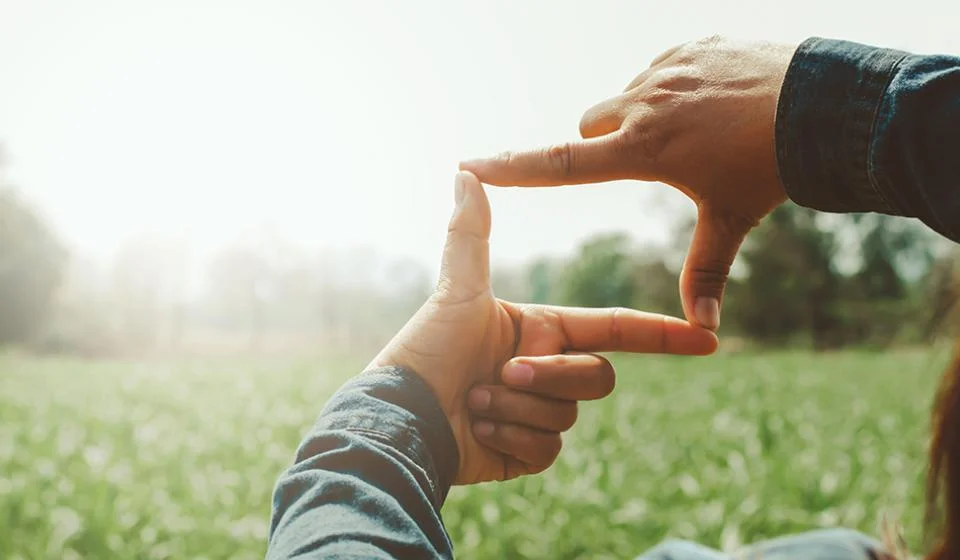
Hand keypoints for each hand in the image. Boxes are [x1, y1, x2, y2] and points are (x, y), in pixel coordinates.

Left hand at [368, 171, 717, 484]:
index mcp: (540, 329)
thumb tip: (464, 170)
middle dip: (553, 375)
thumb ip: (470, 234)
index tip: (707, 339)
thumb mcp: (455, 292)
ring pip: (568, 415)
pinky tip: (477, 431)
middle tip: (503, 374)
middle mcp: (544, 368)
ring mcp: (538, 412)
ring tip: (474, 402)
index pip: (614, 328)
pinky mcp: (526, 452)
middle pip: (597, 376)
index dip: (661, 334)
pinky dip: (511, 440)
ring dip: (517, 408)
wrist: (400, 420)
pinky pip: (548, 449)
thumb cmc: (425, 351)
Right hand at [460, 36, 798, 330]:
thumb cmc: (770, 166)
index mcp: (642, 147)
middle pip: (591, 123)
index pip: (562, 161)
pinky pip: (662, 68)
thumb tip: (704, 332)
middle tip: (648, 158)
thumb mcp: (731, 219)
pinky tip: (714, 103)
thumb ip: (707, 273)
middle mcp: (643, 102)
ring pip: (627, 95)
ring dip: (642, 114)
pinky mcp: (691, 45)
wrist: (822, 102)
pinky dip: (674, 88)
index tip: (470, 163)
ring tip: (695, 131)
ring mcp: (667, 68)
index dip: (512, 167)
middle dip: (603, 142)